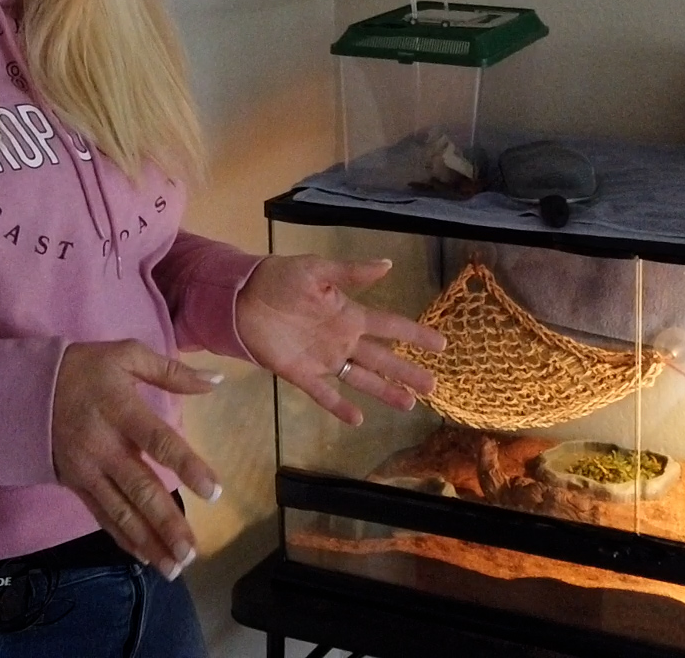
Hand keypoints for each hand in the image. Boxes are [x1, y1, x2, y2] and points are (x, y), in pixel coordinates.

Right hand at [51, 340, 221, 579]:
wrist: (22, 388)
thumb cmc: (84, 368)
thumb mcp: (126, 354)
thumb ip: (172, 371)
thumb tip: (215, 380)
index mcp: (121, 410)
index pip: (159, 441)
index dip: (187, 466)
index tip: (214, 491)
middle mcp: (104, 446)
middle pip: (140, 488)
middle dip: (167, 523)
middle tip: (192, 551)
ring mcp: (87, 470)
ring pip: (120, 512)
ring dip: (148, 541)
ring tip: (175, 566)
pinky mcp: (75, 485)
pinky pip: (101, 516)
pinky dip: (123, 538)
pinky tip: (144, 557)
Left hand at [236, 255, 445, 425]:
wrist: (242, 296)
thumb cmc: (280, 278)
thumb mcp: (318, 270)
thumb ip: (351, 272)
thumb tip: (387, 265)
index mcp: (350, 314)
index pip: (391, 326)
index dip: (416, 335)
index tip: (442, 344)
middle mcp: (342, 339)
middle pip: (383, 358)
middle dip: (407, 372)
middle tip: (433, 387)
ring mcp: (323, 359)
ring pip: (361, 378)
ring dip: (384, 391)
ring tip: (408, 404)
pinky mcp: (300, 373)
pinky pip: (324, 393)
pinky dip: (340, 406)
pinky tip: (357, 419)